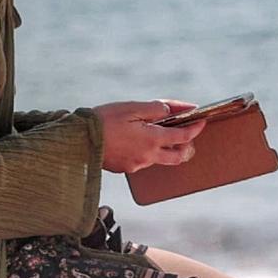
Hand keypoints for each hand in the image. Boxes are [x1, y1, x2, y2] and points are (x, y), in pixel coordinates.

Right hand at [94, 100, 208, 173]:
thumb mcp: (132, 108)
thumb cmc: (103, 120)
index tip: (201, 121)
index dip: (195, 128)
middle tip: (187, 135)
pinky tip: (137, 141)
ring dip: (164, 148)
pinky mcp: (125, 169)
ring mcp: (136, 165)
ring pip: (159, 159)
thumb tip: (174, 109)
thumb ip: (156, 109)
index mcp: (152, 139)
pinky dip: (146, 151)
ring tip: (157, 133)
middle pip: (178, 156)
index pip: (183, 136)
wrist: (77, 140)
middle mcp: (148, 156)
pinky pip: (143, 161)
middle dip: (186, 146)